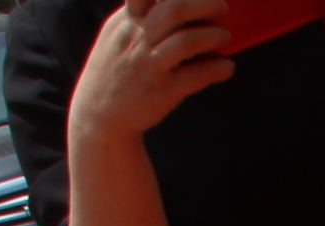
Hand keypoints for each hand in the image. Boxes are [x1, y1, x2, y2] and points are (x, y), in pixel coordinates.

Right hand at [71, 0, 232, 142]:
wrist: (98, 115)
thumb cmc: (117, 69)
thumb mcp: (118, 34)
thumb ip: (141, 15)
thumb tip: (180, 3)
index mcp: (127, 21)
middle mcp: (136, 40)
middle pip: (174, 9)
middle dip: (205, 4)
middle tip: (221, 9)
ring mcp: (149, 66)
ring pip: (186, 41)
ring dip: (214, 36)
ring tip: (224, 37)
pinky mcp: (162, 92)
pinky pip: (196, 76)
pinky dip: (218, 68)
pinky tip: (226, 67)